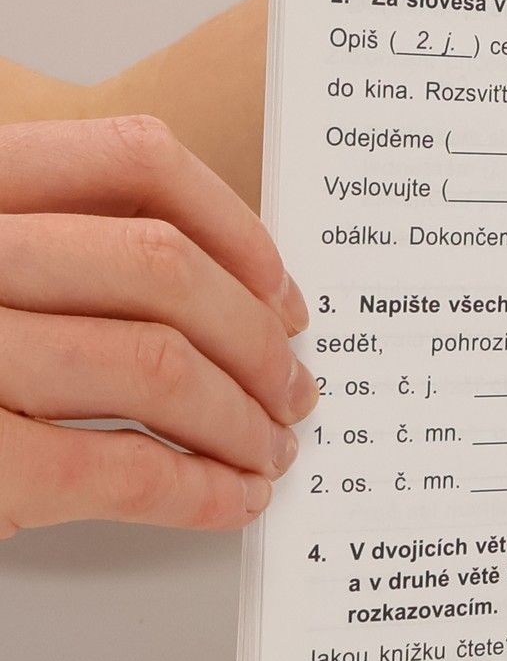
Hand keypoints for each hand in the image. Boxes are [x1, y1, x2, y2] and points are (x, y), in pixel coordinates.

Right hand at [0, 115, 315, 535]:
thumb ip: (61, 248)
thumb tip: (227, 289)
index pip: (132, 160)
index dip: (236, 228)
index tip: (280, 291)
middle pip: (160, 268)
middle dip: (255, 339)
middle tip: (291, 388)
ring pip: (156, 365)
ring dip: (241, 420)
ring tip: (267, 449)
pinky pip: (120, 471)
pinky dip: (199, 492)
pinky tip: (229, 500)